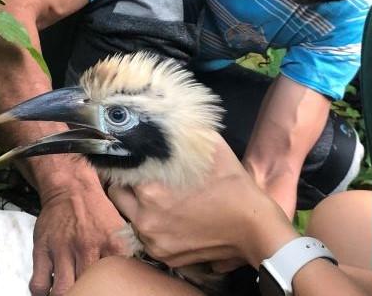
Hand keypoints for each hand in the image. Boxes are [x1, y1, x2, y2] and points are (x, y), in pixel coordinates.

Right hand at [29, 185, 128, 295]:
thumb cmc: (95, 209)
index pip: (116, 278)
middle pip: (88, 288)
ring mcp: (63, 250)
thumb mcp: (118, 226)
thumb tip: (133, 271)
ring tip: (69, 292)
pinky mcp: (43, 250)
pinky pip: (39, 283)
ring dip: (65, 294)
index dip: (112, 288)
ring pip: (63, 290)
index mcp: (112, 243)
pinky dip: (43, 292)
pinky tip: (50, 288)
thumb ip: (124, 251)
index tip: (108, 288)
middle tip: (87, 291)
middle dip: (88, 293)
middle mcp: (88, 248)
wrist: (71, 187)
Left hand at [109, 136, 297, 268]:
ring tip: (158, 195)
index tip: (129, 156)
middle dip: (127, 183)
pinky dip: (154, 225)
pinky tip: (171, 215)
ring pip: (131, 217)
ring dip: (138, 205)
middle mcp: (145, 219)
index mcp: (151, 190)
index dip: (123, 161)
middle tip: (142, 175)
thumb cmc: (232, 184)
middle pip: (118, 196)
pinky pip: (148, 237)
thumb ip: (183, 132)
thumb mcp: (210, 146)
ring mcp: (154, 241)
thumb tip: (164, 116)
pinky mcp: (164, 256)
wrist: (254, 227)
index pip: (118, 172)